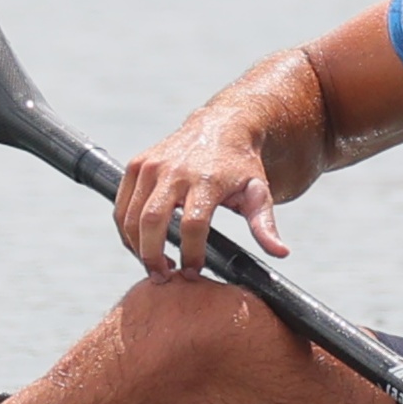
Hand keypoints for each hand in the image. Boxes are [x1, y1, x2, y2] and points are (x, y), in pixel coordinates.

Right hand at [113, 110, 291, 276]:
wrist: (222, 126)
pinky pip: (121, 205)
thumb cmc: (242, 166)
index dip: (191, 254)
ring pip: (131, 216)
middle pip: (152, 221)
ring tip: (153, 265)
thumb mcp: (259, 192)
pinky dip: (126, 230)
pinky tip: (140, 245)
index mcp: (207, 179)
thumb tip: (280, 253)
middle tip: (164, 277)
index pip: (194, 225)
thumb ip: (264, 224)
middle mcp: (175, 171)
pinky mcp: (137, 165)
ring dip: (136, 247)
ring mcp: (152, 166)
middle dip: (152, 256)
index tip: (194, 272)